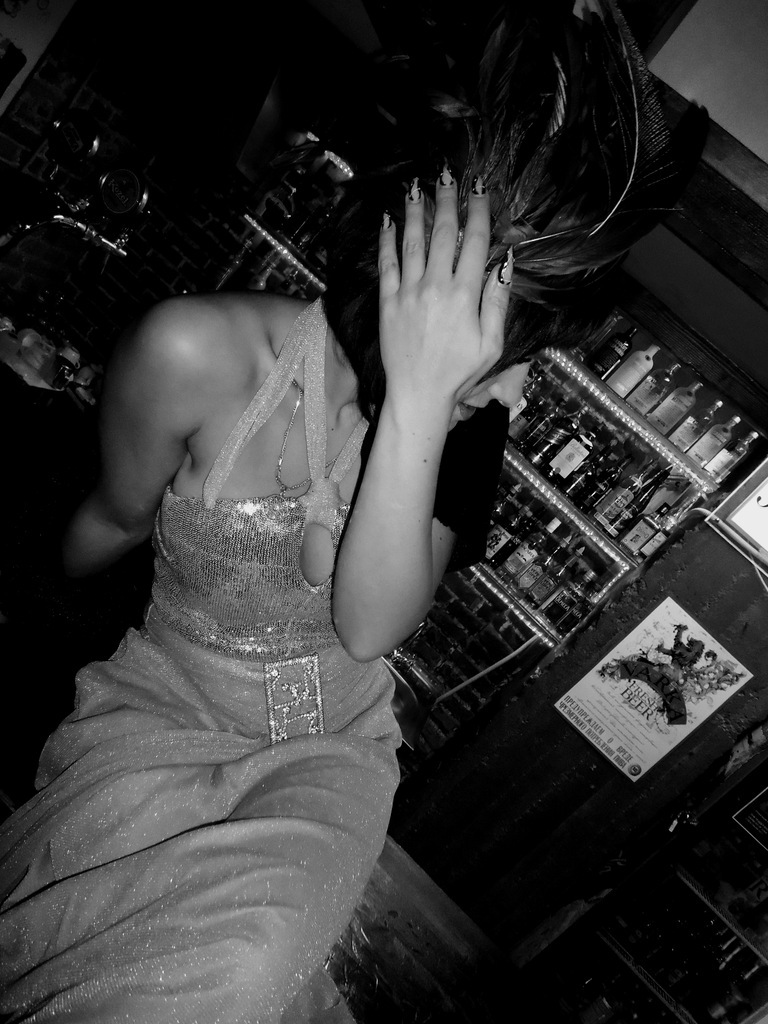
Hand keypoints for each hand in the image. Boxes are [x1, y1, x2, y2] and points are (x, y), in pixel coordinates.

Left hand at [377, 168, 512, 420]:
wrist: (418, 395)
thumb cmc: (460, 374)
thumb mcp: (492, 344)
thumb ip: (498, 301)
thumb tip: (505, 262)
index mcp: (464, 295)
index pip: (474, 243)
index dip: (478, 212)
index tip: (480, 190)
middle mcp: (435, 287)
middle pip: (442, 234)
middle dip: (446, 201)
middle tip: (447, 174)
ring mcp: (408, 293)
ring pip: (412, 242)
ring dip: (416, 211)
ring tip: (417, 187)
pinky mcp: (387, 303)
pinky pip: (386, 264)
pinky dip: (387, 240)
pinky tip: (388, 220)